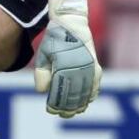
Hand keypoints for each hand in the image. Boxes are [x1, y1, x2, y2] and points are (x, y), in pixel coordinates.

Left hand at [33, 0, 101, 117]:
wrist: (73, 23)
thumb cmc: (54, 40)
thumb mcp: (43, 54)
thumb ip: (41, 73)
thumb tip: (43, 92)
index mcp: (64, 66)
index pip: (59, 92)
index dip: (55, 104)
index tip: (50, 110)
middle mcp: (79, 69)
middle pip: (74, 96)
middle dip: (67, 108)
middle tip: (61, 114)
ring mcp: (90, 69)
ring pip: (86, 94)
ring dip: (79, 105)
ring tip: (73, 112)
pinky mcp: (97, 67)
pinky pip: (95, 87)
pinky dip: (90, 96)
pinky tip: (85, 102)